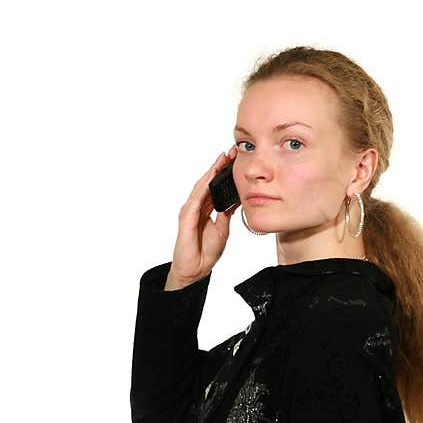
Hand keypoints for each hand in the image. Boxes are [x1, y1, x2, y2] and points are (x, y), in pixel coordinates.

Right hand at [169, 146, 239, 284]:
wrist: (195, 270)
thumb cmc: (205, 251)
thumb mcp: (222, 229)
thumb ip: (226, 214)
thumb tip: (236, 200)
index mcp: (204, 208)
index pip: (215, 186)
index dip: (224, 172)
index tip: (236, 159)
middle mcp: (195, 206)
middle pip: (208, 182)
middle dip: (219, 166)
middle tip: (232, 152)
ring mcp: (189, 211)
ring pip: (201, 187)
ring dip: (211, 172)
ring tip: (222, 159)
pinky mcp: (186, 218)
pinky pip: (196, 199)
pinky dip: (203, 188)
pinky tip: (210, 178)